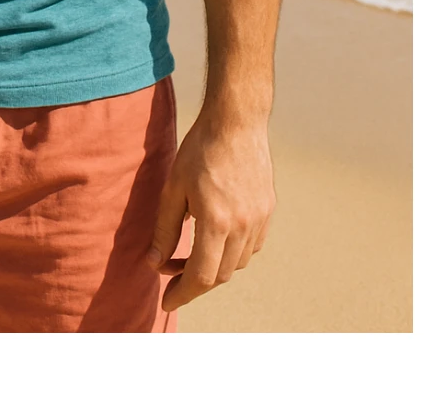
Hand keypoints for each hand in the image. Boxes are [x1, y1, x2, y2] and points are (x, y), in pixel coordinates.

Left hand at [147, 111, 274, 312]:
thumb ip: (164, 229)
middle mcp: (243, 227)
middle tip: (172, 276)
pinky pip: (251, 247)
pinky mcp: (268, 211)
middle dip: (194, 282)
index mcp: (216, 222)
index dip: (182, 294)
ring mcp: (259, 220)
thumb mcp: (173, 188)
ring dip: (214, 267)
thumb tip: (155, 263)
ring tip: (190, 255)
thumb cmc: (199, 150)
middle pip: (219, 275)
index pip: (201, 276)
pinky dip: (233, 253)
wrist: (236, 122)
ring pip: (237, 264)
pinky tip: (216, 239)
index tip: (167, 301)